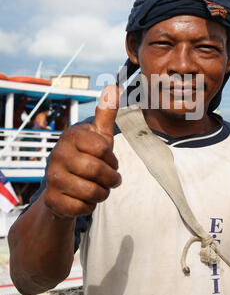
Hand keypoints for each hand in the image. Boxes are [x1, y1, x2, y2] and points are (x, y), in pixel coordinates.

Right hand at [44, 85, 120, 218]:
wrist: (64, 187)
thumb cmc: (86, 157)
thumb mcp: (98, 136)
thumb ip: (106, 113)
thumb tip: (113, 86)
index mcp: (71, 136)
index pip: (103, 149)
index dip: (112, 159)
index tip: (109, 161)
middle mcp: (57, 155)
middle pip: (98, 171)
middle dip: (111, 179)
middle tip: (112, 180)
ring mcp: (52, 178)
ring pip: (92, 191)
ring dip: (102, 193)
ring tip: (100, 189)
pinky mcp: (52, 200)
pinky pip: (82, 208)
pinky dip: (89, 206)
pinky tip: (84, 199)